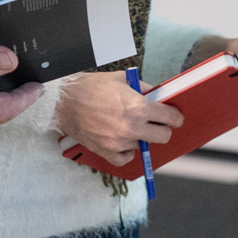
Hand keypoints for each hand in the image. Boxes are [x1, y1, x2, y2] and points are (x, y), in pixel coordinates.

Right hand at [54, 71, 183, 166]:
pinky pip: (126, 158)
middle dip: (163, 128)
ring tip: (128, 124)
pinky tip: (123, 140)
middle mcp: (131, 127)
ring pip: (143, 145)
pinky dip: (127, 152)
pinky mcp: (106, 151)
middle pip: (163, 136)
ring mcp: (119, 142)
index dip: (175, 117)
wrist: (63, 100)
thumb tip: (158, 97)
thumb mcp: (121, 79)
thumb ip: (143, 88)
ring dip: (141, 136)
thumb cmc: (91, 86)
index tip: (174, 116)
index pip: (170, 118)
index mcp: (138, 106)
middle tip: (155, 122)